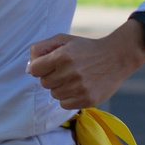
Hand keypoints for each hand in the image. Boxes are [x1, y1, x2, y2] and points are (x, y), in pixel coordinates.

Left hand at [26, 26, 144, 111]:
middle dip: (51, 76)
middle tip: (65, 70)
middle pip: (44, 82)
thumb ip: (41, 48)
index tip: (49, 64)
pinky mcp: (87, 100)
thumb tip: (28, 68)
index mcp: (62, 56)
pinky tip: (79, 87)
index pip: (34, 70)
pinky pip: (65, 104)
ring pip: (54, 94)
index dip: (40, 67)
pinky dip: (69, 97)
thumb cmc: (85, 48)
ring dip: (60, 87)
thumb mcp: (63, 40)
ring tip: (74, 78)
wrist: (116, 57)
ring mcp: (79, 88)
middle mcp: (70, 72)